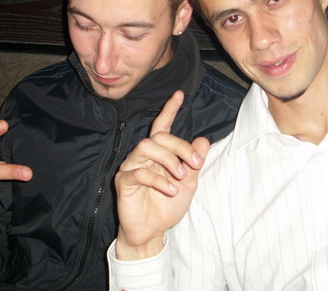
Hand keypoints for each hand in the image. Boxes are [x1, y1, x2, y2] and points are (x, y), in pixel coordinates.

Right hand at [114, 90, 209, 259]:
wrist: (152, 232)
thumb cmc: (167, 206)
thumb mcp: (189, 183)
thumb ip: (194, 162)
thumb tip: (203, 140)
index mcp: (158, 154)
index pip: (162, 126)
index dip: (170, 109)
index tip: (180, 94)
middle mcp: (143, 155)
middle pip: (158, 136)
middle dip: (180, 146)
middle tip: (194, 163)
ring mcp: (131, 167)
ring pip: (146, 147)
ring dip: (168, 159)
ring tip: (181, 176)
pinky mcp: (124, 181)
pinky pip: (139, 172)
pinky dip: (158, 180)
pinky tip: (171, 190)